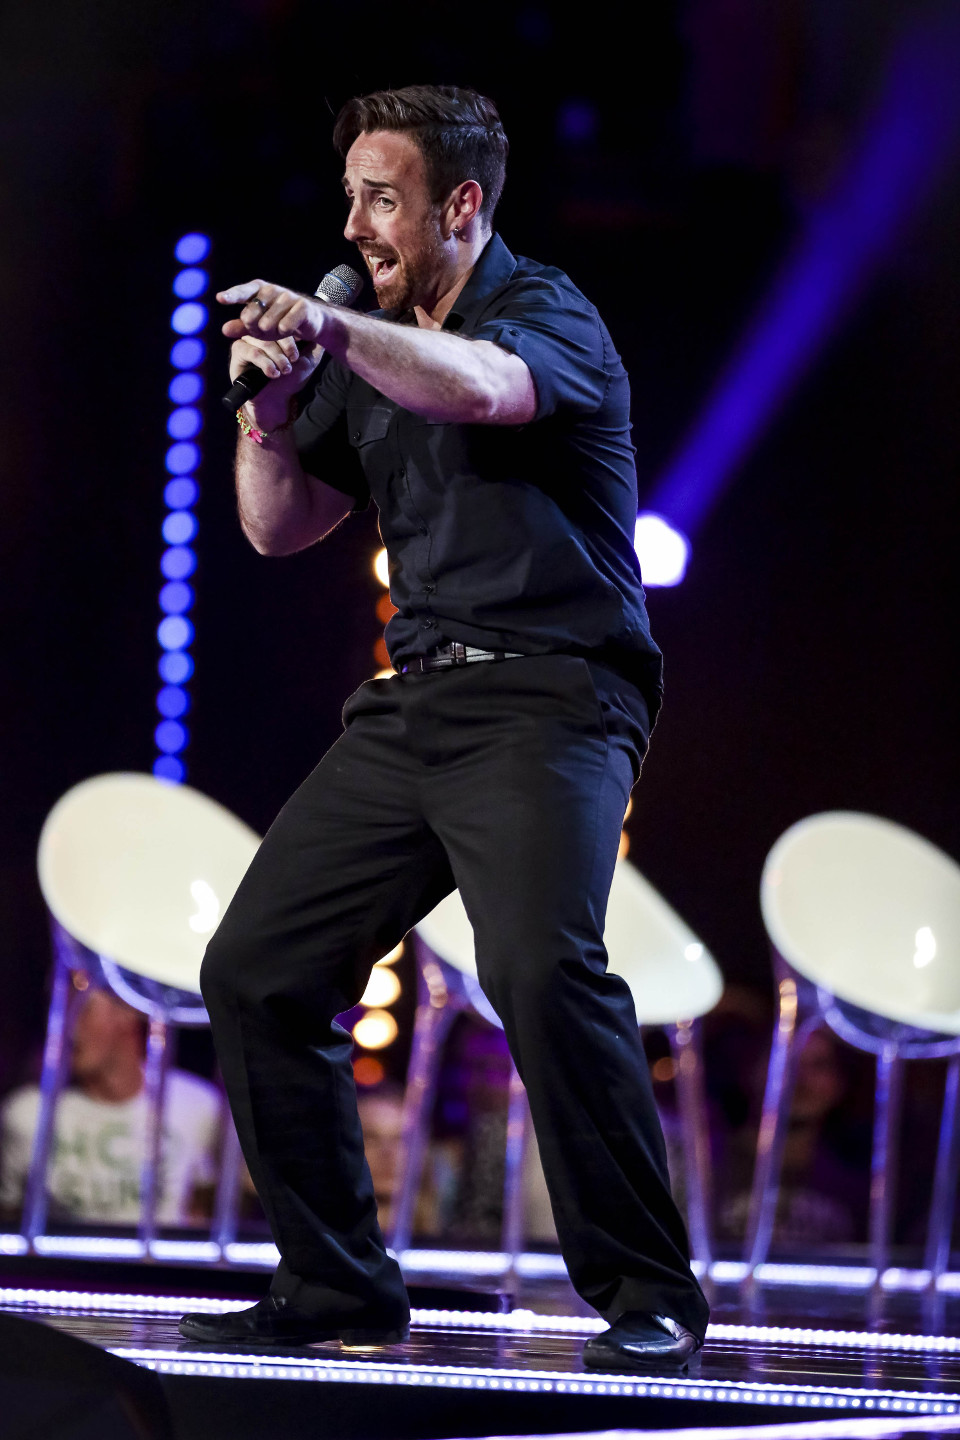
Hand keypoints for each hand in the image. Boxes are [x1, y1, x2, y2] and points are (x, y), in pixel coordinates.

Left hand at [218, 279, 329, 345]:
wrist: (309, 321)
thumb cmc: (279, 321)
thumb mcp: (258, 325)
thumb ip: (242, 327)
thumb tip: (224, 330)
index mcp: (258, 290)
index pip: (242, 292)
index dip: (232, 296)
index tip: (220, 298)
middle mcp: (271, 290)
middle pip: (252, 313)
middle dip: (254, 328)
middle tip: (262, 331)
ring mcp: (288, 296)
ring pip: (269, 321)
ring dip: (270, 332)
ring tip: (276, 332)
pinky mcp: (302, 306)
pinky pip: (287, 324)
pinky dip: (284, 331)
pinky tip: (286, 331)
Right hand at [219, 280, 328, 427]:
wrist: (275, 400)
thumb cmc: (289, 380)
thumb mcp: (307, 362)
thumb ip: (315, 346)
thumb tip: (325, 329)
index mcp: (275, 329)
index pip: (282, 321)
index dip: (292, 337)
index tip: (296, 356)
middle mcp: (260, 331)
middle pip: (273, 328)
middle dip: (285, 347)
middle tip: (292, 362)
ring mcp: (247, 339)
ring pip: (263, 341)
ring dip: (277, 358)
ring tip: (284, 370)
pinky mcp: (237, 351)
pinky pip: (252, 352)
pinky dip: (265, 363)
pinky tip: (273, 374)